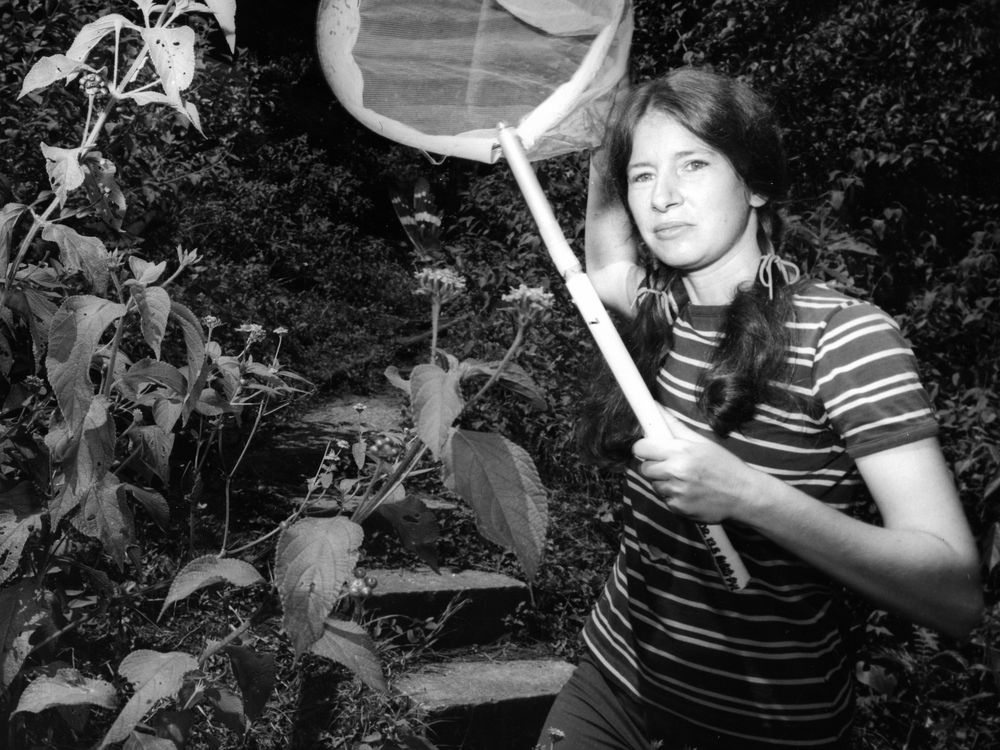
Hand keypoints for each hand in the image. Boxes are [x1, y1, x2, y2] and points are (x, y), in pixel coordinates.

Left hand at [632, 408, 758, 523]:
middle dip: (654, 466)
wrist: (744, 495)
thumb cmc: (725, 466)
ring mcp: (676, 491)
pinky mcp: (678, 508)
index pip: (641, 448)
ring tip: (685, 480)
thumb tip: (656, 408)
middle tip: (671, 465)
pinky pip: (665, 499)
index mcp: (681, 451)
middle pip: (644, 468)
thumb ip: (675, 427)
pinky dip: (673, 496)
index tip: (648, 449)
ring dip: (664, 482)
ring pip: (654, 484)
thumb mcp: (702, 442)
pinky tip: (689, 492)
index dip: (644, 448)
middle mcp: (676, 471)